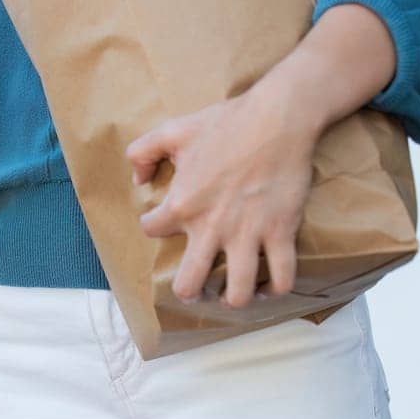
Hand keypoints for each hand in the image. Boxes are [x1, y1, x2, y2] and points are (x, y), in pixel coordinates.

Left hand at [126, 85, 320, 307]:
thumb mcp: (171, 131)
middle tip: (194, 289)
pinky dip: (276, 288)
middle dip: (188, 292)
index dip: (153, 226)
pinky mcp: (281, 232)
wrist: (276, 119)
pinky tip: (267, 286)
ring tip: (230, 294)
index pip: (151, 231)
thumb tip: (137, 180)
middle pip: (190, 283)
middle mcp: (211, 227)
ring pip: (237, 291)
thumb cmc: (224, 123)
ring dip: (233, 299)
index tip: (161, 222)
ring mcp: (248, 234)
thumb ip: (142, 152)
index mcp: (181, 204)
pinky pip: (282, 276)